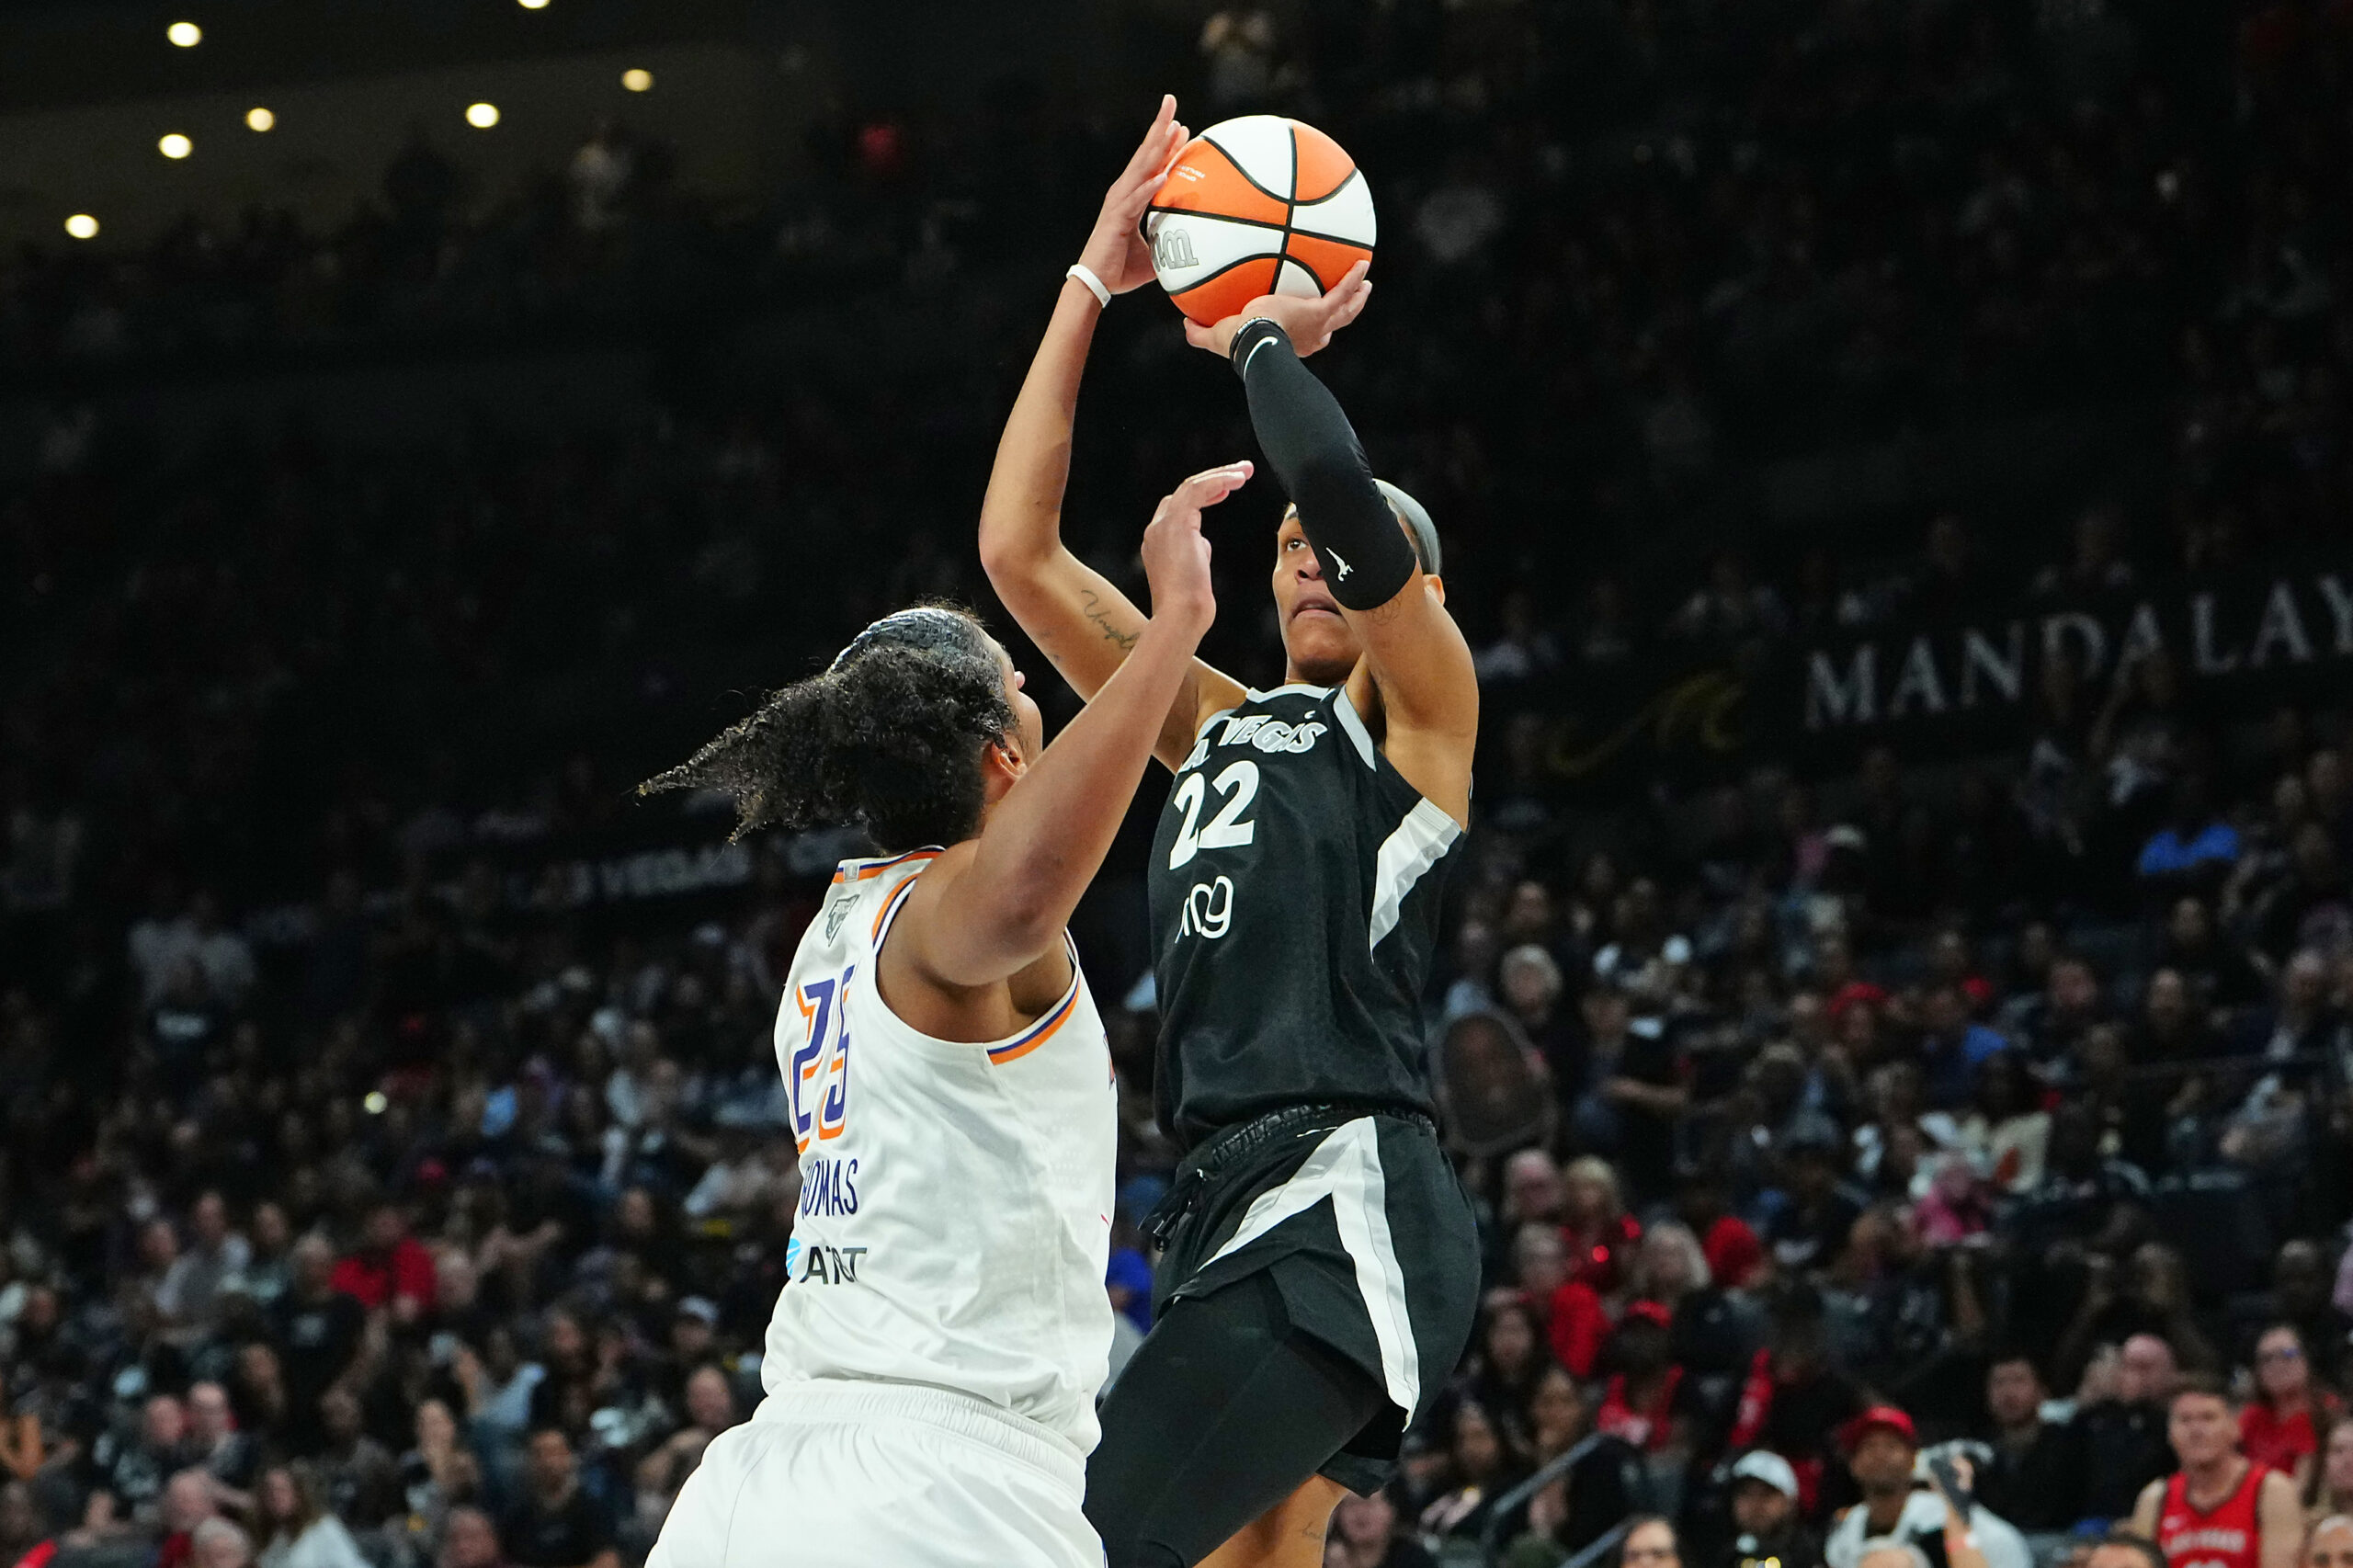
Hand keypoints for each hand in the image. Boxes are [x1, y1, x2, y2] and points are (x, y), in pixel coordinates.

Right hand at [1076, 95, 1188, 296]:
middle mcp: (1124, 193)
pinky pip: (1136, 201)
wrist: (1096, 283)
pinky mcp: (1116, 219)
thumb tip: (1194, 246)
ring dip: (1157, 147)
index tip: (1182, 127)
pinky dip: (1149, 188)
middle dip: (1159, 128)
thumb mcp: (1154, 252)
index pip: (1152, 165)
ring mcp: (1119, 203)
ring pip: (1141, 168)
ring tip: (1172, 126)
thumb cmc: (1121, 268)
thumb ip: (1170, 240)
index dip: (1166, 145)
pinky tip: (1164, 175)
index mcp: (1132, 197)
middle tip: (1171, 103)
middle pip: (1145, 155)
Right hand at [1141, 462, 1248, 635]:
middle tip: (1241, 472)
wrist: (1180, 616)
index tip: (1225, 491)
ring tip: (1244, 471)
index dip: (1203, 495)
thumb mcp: (1193, 573)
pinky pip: (1197, 490)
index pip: (1177, 507)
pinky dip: (1218, 480)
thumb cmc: (1189, 607)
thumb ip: (1195, 552)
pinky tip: (1237, 478)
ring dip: (1219, 475)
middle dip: (1214, 479)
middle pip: (1183, 491)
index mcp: (1157, 542)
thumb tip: (1202, 544)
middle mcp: (1155, 530)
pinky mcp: (1176, 523)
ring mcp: (1162, 525)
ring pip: (1190, 486)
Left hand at [1184, 259, 1372, 357]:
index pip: (1305, 338)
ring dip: (1356, 298)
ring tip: (1365, 281)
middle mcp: (1310, 337)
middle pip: (1332, 326)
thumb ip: (1200, 333)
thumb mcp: (1215, 336)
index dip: (1309, 332)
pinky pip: (1341, 292)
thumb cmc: (1237, 342)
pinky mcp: (1320, 313)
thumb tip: (1184, 324)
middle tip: (1346, 302)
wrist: (1256, 340)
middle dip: (1340, 314)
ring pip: (1345, 312)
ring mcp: (1318, 326)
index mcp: (1291, 342)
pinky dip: (1352, 277)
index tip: (1308, 319)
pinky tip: (1362, 262)